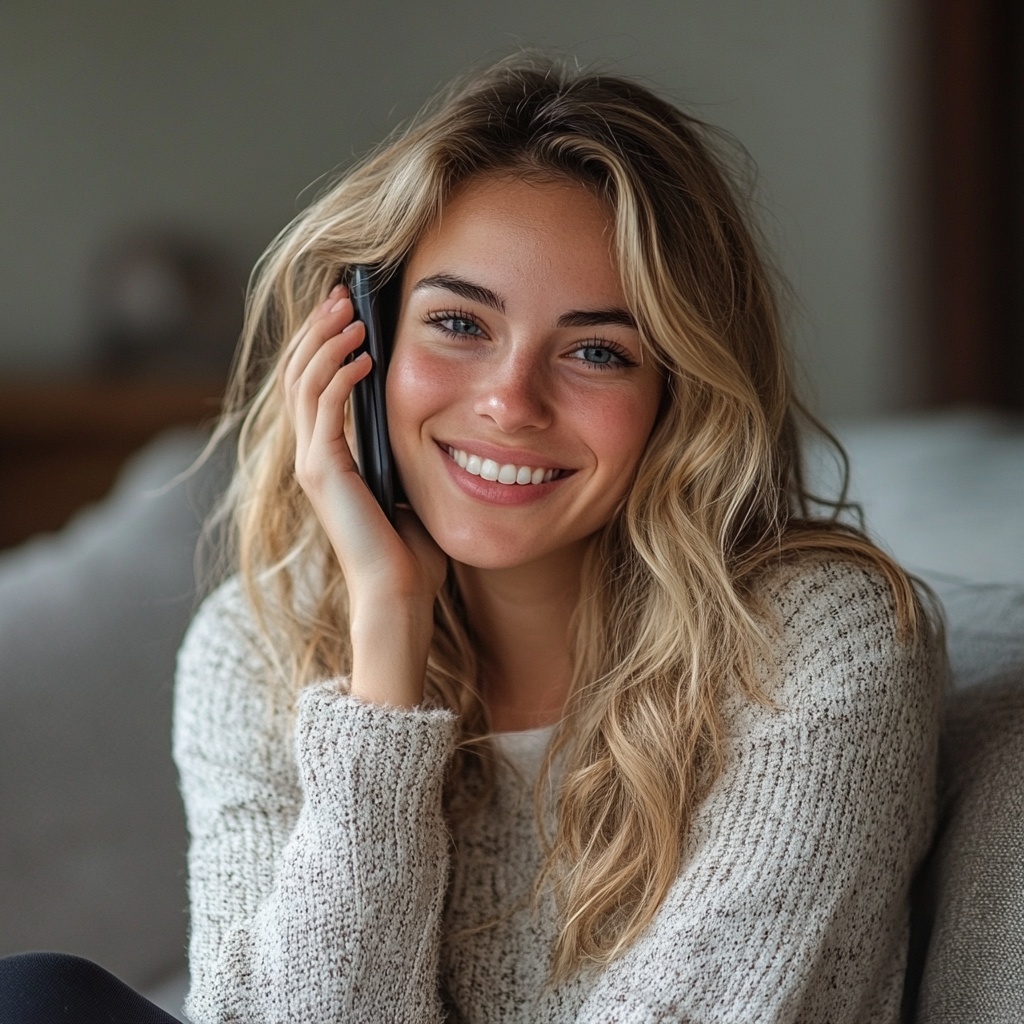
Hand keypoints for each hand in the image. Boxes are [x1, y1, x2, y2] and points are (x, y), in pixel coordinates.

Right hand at [281, 284, 446, 707]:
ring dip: (327, 340)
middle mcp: (311, 456)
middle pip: (299, 373)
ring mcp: (312, 463)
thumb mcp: (408, 484)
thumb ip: (404, 450)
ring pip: (305, 381)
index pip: (313, 385)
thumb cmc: (410, 550)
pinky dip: (340, 374)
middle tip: (343, 293)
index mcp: (328, 457)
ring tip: (351, 310)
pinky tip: (366, 355)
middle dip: (320, 328)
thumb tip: (430, 419)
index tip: (349, 310)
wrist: (400, 595)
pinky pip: (325, 406)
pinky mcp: (323, 471)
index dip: (325, 344)